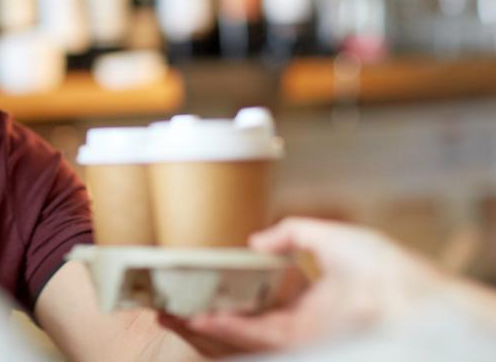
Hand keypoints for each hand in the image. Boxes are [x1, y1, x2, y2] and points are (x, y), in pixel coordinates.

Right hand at [178, 217, 444, 352]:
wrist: (409, 299)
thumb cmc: (384, 268)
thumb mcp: (333, 236)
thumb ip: (293, 233)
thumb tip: (255, 240)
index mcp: (312, 297)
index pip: (262, 296)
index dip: (231, 288)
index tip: (204, 278)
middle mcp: (301, 321)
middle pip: (242, 318)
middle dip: (205, 311)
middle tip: (172, 299)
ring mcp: (297, 337)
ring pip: (239, 333)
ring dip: (203, 324)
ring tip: (169, 313)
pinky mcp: (297, 344)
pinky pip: (251, 338)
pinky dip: (223, 330)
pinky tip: (196, 320)